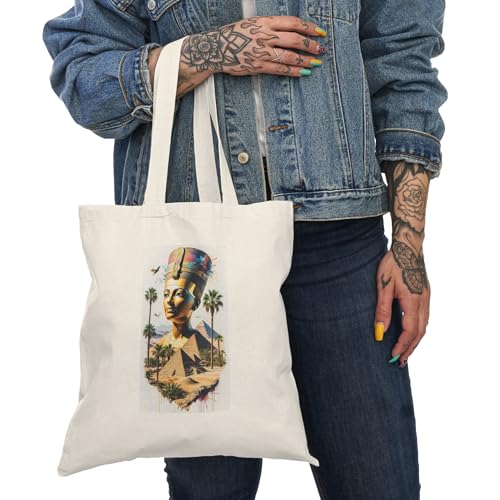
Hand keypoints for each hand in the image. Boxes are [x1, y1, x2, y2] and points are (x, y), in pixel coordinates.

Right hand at [184, 16, 326, 77]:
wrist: (216, 48)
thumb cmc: (235, 35)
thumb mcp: (253, 23)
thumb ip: (271, 26)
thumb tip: (291, 30)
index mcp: (265, 22)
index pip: (293, 23)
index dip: (309, 28)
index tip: (320, 32)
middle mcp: (265, 36)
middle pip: (294, 39)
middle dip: (311, 45)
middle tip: (321, 49)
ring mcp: (261, 52)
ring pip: (289, 56)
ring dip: (305, 60)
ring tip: (316, 62)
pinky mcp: (258, 66)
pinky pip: (279, 69)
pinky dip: (293, 71)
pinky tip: (303, 72)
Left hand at [374, 244, 429, 367]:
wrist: (408, 246)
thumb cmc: (392, 264)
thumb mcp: (383, 286)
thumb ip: (382, 310)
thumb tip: (380, 332)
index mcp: (413, 301)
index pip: (410, 331)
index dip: (402, 346)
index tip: (393, 356)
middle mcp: (424, 302)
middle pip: (419, 332)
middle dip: (410, 348)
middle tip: (400, 361)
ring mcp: (427, 298)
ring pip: (424, 326)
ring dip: (415, 341)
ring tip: (405, 352)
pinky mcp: (426, 294)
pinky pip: (424, 318)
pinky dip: (418, 330)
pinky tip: (411, 333)